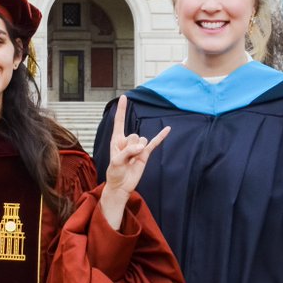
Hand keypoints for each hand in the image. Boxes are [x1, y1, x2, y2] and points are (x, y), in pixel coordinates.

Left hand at [100, 95, 169, 228]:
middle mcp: (127, 141)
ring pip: (142, 140)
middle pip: (134, 135)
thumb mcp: (116, 162)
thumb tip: (142, 147)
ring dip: (138, 151)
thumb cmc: (114, 173)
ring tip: (131, 162)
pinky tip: (168, 129)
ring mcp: (137, 147)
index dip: (121, 109)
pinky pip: (154, 143)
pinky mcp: (145, 154)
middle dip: (131, 147)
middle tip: (125, 160)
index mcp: (116, 140)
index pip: (119, 121)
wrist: (122, 186)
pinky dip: (161, 136)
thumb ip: (128, 152)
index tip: (124, 97)